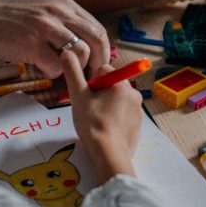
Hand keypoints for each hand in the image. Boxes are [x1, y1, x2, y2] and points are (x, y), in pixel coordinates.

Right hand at [0, 0, 110, 75]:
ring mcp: (45, 26)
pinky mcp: (31, 43)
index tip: (95, 67)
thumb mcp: (42, 12)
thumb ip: (64, 26)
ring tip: (60, 74)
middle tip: (88, 78)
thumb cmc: (8, 20)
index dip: (102, 52)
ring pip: (80, 54)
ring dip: (74, 71)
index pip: (98, 29)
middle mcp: (59, 12)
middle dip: (97, 64)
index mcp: (65, 4)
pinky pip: (56, 67)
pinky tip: (41, 69)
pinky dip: (52, 74)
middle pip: (97, 40)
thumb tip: (85, 52)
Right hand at [62, 51, 141, 182]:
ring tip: (96, 122)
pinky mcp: (138, 126)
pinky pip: (123, 116)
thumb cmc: (92, 123)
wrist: (109, 155)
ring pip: (116, 102)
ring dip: (106, 107)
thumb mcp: (78, 95)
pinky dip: (114, 120)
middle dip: (99, 95)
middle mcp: (134, 94)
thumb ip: (72, 72)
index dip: (90, 83)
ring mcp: (138, 111)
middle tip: (89, 110)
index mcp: (121, 83)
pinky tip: (105, 131)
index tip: (86, 97)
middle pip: (110, 86)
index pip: (102, 71)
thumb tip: (67, 51)